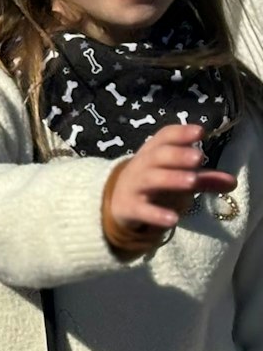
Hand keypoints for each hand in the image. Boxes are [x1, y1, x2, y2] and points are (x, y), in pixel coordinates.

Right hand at [105, 123, 237, 252]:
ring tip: (192, 181)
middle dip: (177, 155)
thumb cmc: (155, 184)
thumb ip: (205, 179)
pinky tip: (173, 219)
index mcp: (153, 153)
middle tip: (198, 157)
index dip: (180, 133)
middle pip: (157, 156)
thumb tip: (232, 182)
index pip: (163, 138)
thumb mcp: (178, 177)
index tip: (200, 131)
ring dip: (171, 179)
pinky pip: (143, 210)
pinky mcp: (130, 208)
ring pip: (151, 179)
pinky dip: (156, 214)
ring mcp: (134, 186)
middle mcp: (142, 165)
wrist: (119, 203)